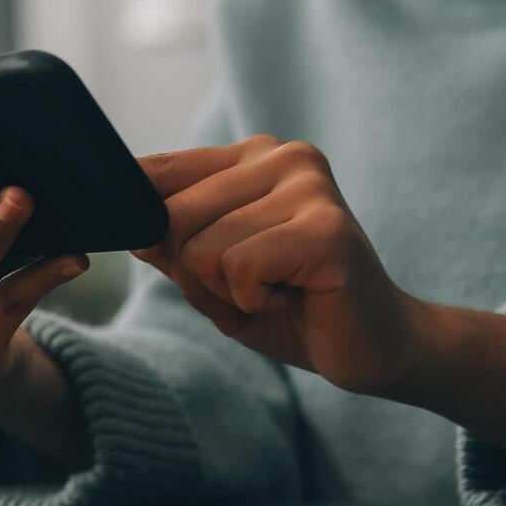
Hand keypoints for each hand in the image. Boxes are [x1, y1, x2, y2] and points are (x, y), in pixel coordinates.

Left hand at [135, 135, 427, 394]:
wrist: (378, 348)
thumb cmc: (294, 308)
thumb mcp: (214, 276)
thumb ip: (171, 247)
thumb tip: (127, 225)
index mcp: (252, 157)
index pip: (159, 171)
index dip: (142, 220)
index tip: (159, 253)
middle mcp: (282, 157)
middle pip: (171, 216)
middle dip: (196, 271)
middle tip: (254, 284)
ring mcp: (309, 188)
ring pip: (200, 249)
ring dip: (230, 291)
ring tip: (280, 290)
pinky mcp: (327, 229)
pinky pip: (239, 269)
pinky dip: (254, 302)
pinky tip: (296, 298)